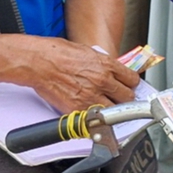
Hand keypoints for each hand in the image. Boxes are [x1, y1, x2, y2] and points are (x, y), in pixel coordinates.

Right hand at [13, 35, 140, 112]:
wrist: (40, 62)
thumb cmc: (58, 53)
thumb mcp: (88, 52)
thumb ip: (103, 65)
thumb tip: (112, 73)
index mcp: (107, 65)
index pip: (132, 79)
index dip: (131, 84)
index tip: (129, 87)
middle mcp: (102, 81)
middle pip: (127, 97)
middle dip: (125, 99)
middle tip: (120, 100)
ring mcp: (91, 96)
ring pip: (115, 112)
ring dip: (113, 112)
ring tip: (108, 109)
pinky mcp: (78, 109)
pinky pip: (95, 119)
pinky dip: (95, 119)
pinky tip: (94, 115)